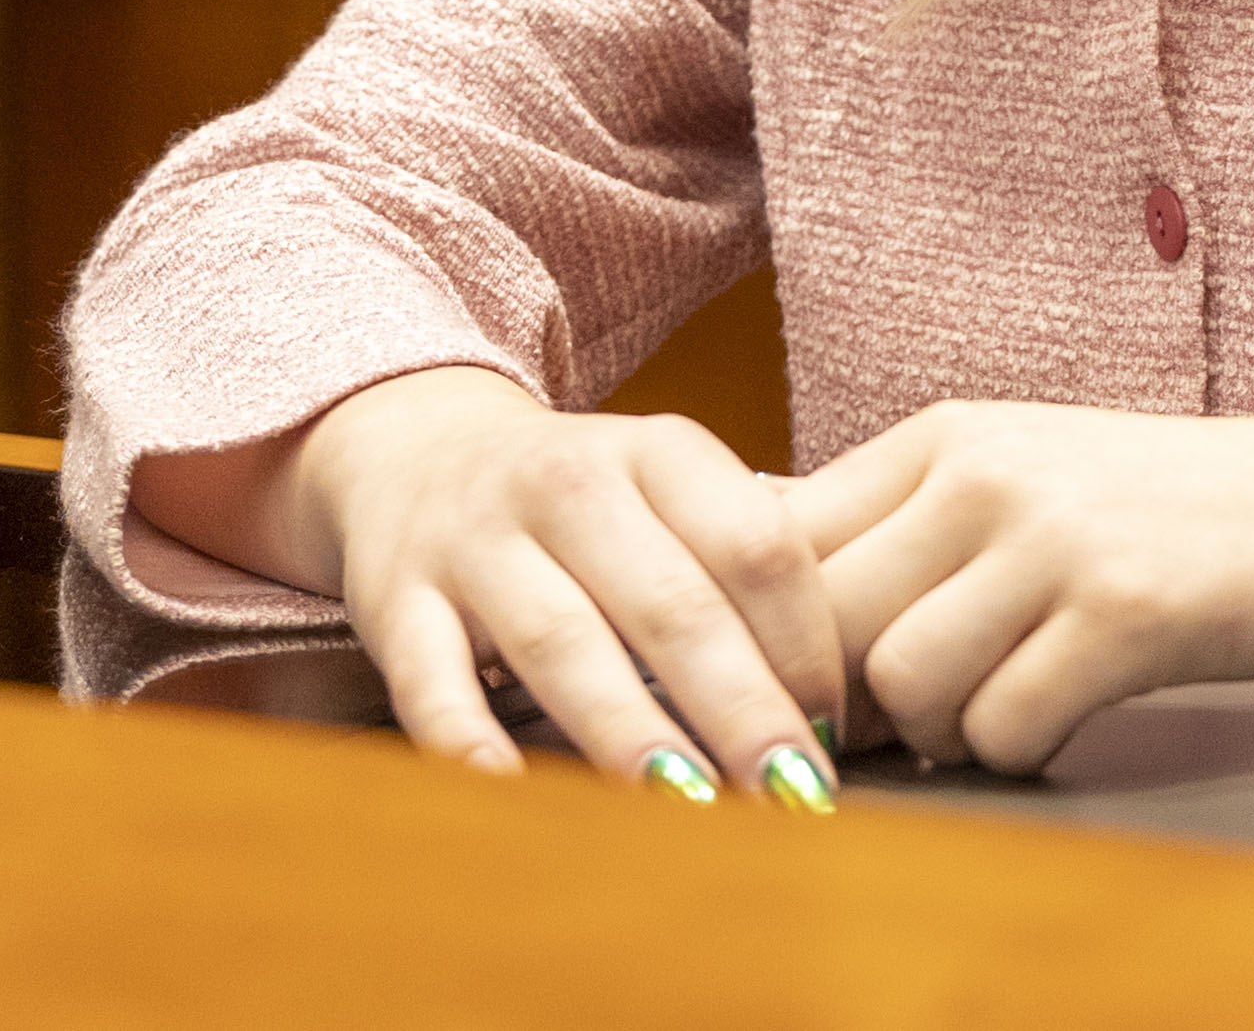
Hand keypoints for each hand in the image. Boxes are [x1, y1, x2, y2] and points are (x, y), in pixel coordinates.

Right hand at [203, 367, 849, 800]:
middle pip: (673, 602)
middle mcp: (569, 483)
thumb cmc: (584, 506)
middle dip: (742, 708)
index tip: (840, 735)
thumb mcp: (669, 493)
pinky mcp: (395, 599)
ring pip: (561, 640)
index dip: (808, 645)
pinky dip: (468, 740)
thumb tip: (858, 701)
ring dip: (629, 731)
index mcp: (658, 452)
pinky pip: (431, 677)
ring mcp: (476, 541)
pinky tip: (512, 795)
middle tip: (794, 798)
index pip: (758, 545)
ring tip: (688, 804)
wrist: (413, 448)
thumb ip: (751, 568)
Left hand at [782, 397, 1253, 774]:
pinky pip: (1004, 727)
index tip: (811, 690)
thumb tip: (753, 606)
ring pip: (904, 685)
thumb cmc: (1161, 512)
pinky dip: (1021, 751)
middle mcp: (985, 470)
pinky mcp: (1127, 613)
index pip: (777, 540)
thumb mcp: (1017, 477)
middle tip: (907, 729)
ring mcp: (1057, 538)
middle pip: (827, 624)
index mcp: (943, 434)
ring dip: (941, 733)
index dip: (773, 641)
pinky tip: (1066, 719)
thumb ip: (897, 527)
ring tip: (999, 712)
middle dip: (852, 705)